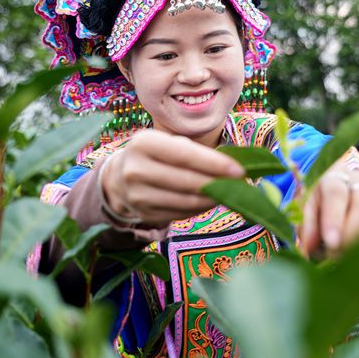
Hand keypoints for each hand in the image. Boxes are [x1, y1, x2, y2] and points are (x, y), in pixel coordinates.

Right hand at [100, 130, 243, 226]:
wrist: (118, 177)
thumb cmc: (155, 154)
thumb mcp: (168, 143)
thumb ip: (196, 153)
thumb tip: (231, 169)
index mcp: (143, 143)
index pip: (185, 155)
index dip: (214, 164)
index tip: (239, 170)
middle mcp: (136, 169)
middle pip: (187, 181)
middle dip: (218, 184)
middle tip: (240, 184)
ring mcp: (137, 195)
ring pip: (185, 201)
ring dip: (211, 199)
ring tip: (228, 193)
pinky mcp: (143, 214)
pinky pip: (179, 214)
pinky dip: (198, 209)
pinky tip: (209, 201)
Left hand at [298, 165, 358, 256]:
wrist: (343, 182)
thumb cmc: (321, 198)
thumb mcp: (308, 205)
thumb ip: (307, 225)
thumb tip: (309, 248)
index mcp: (334, 178)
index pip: (336, 194)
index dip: (334, 218)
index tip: (331, 242)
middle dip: (352, 235)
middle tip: (338, 258)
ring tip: (349, 261)